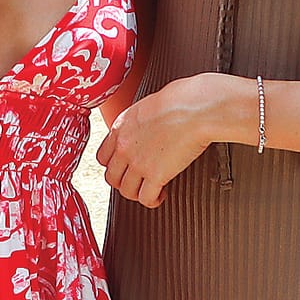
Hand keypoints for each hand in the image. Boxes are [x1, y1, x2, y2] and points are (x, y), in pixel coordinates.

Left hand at [96, 73, 235, 206]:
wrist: (196, 108)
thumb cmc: (182, 98)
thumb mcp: (150, 102)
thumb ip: (141, 118)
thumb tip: (149, 121)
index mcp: (121, 127)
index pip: (103, 156)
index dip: (114, 164)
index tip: (124, 167)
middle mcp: (124, 147)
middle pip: (111, 177)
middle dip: (123, 181)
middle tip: (136, 181)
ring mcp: (138, 163)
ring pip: (125, 190)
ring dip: (136, 193)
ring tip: (149, 191)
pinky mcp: (156, 175)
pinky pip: (146, 198)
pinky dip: (152, 201)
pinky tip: (160, 195)